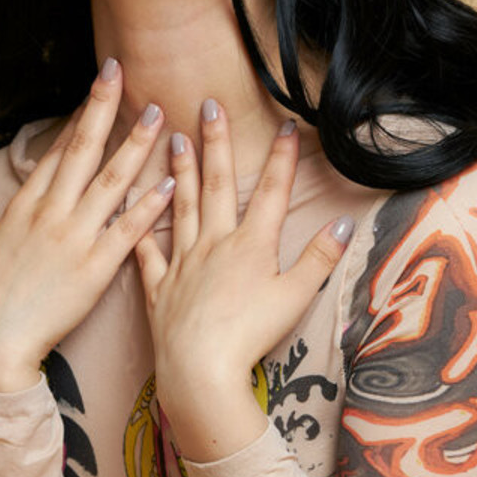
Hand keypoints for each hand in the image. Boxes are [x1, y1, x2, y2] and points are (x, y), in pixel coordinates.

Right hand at [0, 59, 174, 391]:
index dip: (83, 113)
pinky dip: (149, 205)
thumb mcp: (3, 238)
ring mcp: (73, 238)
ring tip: (159, 116)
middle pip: (84, 150)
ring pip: (111, 181)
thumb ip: (30, 208)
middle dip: (106, 108)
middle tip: (125, 75)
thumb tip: (49, 181)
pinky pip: (127, 230)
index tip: (102, 83)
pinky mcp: (94, 270)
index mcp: (27, 204)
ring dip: (136, 145)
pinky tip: (169, 183)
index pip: (60, 148)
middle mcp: (51, 213)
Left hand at [134, 100, 353, 459]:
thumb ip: (320, 259)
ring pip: (181, 207)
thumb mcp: (296, 297)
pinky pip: (147, 249)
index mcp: (252, 245)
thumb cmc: (251, 336)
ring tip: (173, 139)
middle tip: (207, 105)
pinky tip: (132, 202)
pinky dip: (140, 224)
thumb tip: (344, 223)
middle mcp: (215, 244)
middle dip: (217, 143)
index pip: (273, 193)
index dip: (283, 159)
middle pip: (219, 185)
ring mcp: (183, 263)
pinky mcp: (159, 287)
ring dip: (180, 171)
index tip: (286, 126)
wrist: (200, 370)